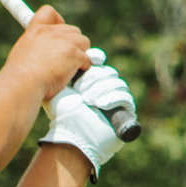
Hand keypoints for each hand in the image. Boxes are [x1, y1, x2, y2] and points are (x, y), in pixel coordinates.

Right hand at [1, 5, 89, 99]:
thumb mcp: (23, 53)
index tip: (61, 33)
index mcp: (35, 30)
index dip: (59, 21)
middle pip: (74, 30)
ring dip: (80, 55)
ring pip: (84, 42)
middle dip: (74, 44)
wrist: (22, 85)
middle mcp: (50, 32)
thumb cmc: (20, 76)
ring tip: (69, 68)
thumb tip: (46, 54)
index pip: (49, 12)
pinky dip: (83, 68)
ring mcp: (64, 41)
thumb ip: (36, 47)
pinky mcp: (74, 54)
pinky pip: (87, 59)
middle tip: (66, 60)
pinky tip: (72, 76)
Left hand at [39, 64, 133, 182]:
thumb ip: (64, 70)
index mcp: (89, 83)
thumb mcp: (60, 88)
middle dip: (95, 78)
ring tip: (89, 99)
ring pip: (117, 83)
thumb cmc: (62, 114)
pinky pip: (125, 98)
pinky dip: (113, 98)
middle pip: (108, 72)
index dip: (96, 60)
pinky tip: (101, 104)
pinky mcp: (124, 113)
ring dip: (102, 89)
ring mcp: (115, 101)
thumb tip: (74, 51)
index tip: (91, 58)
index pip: (98, 64)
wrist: (71, 134)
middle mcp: (103, 91)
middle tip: (82, 89)